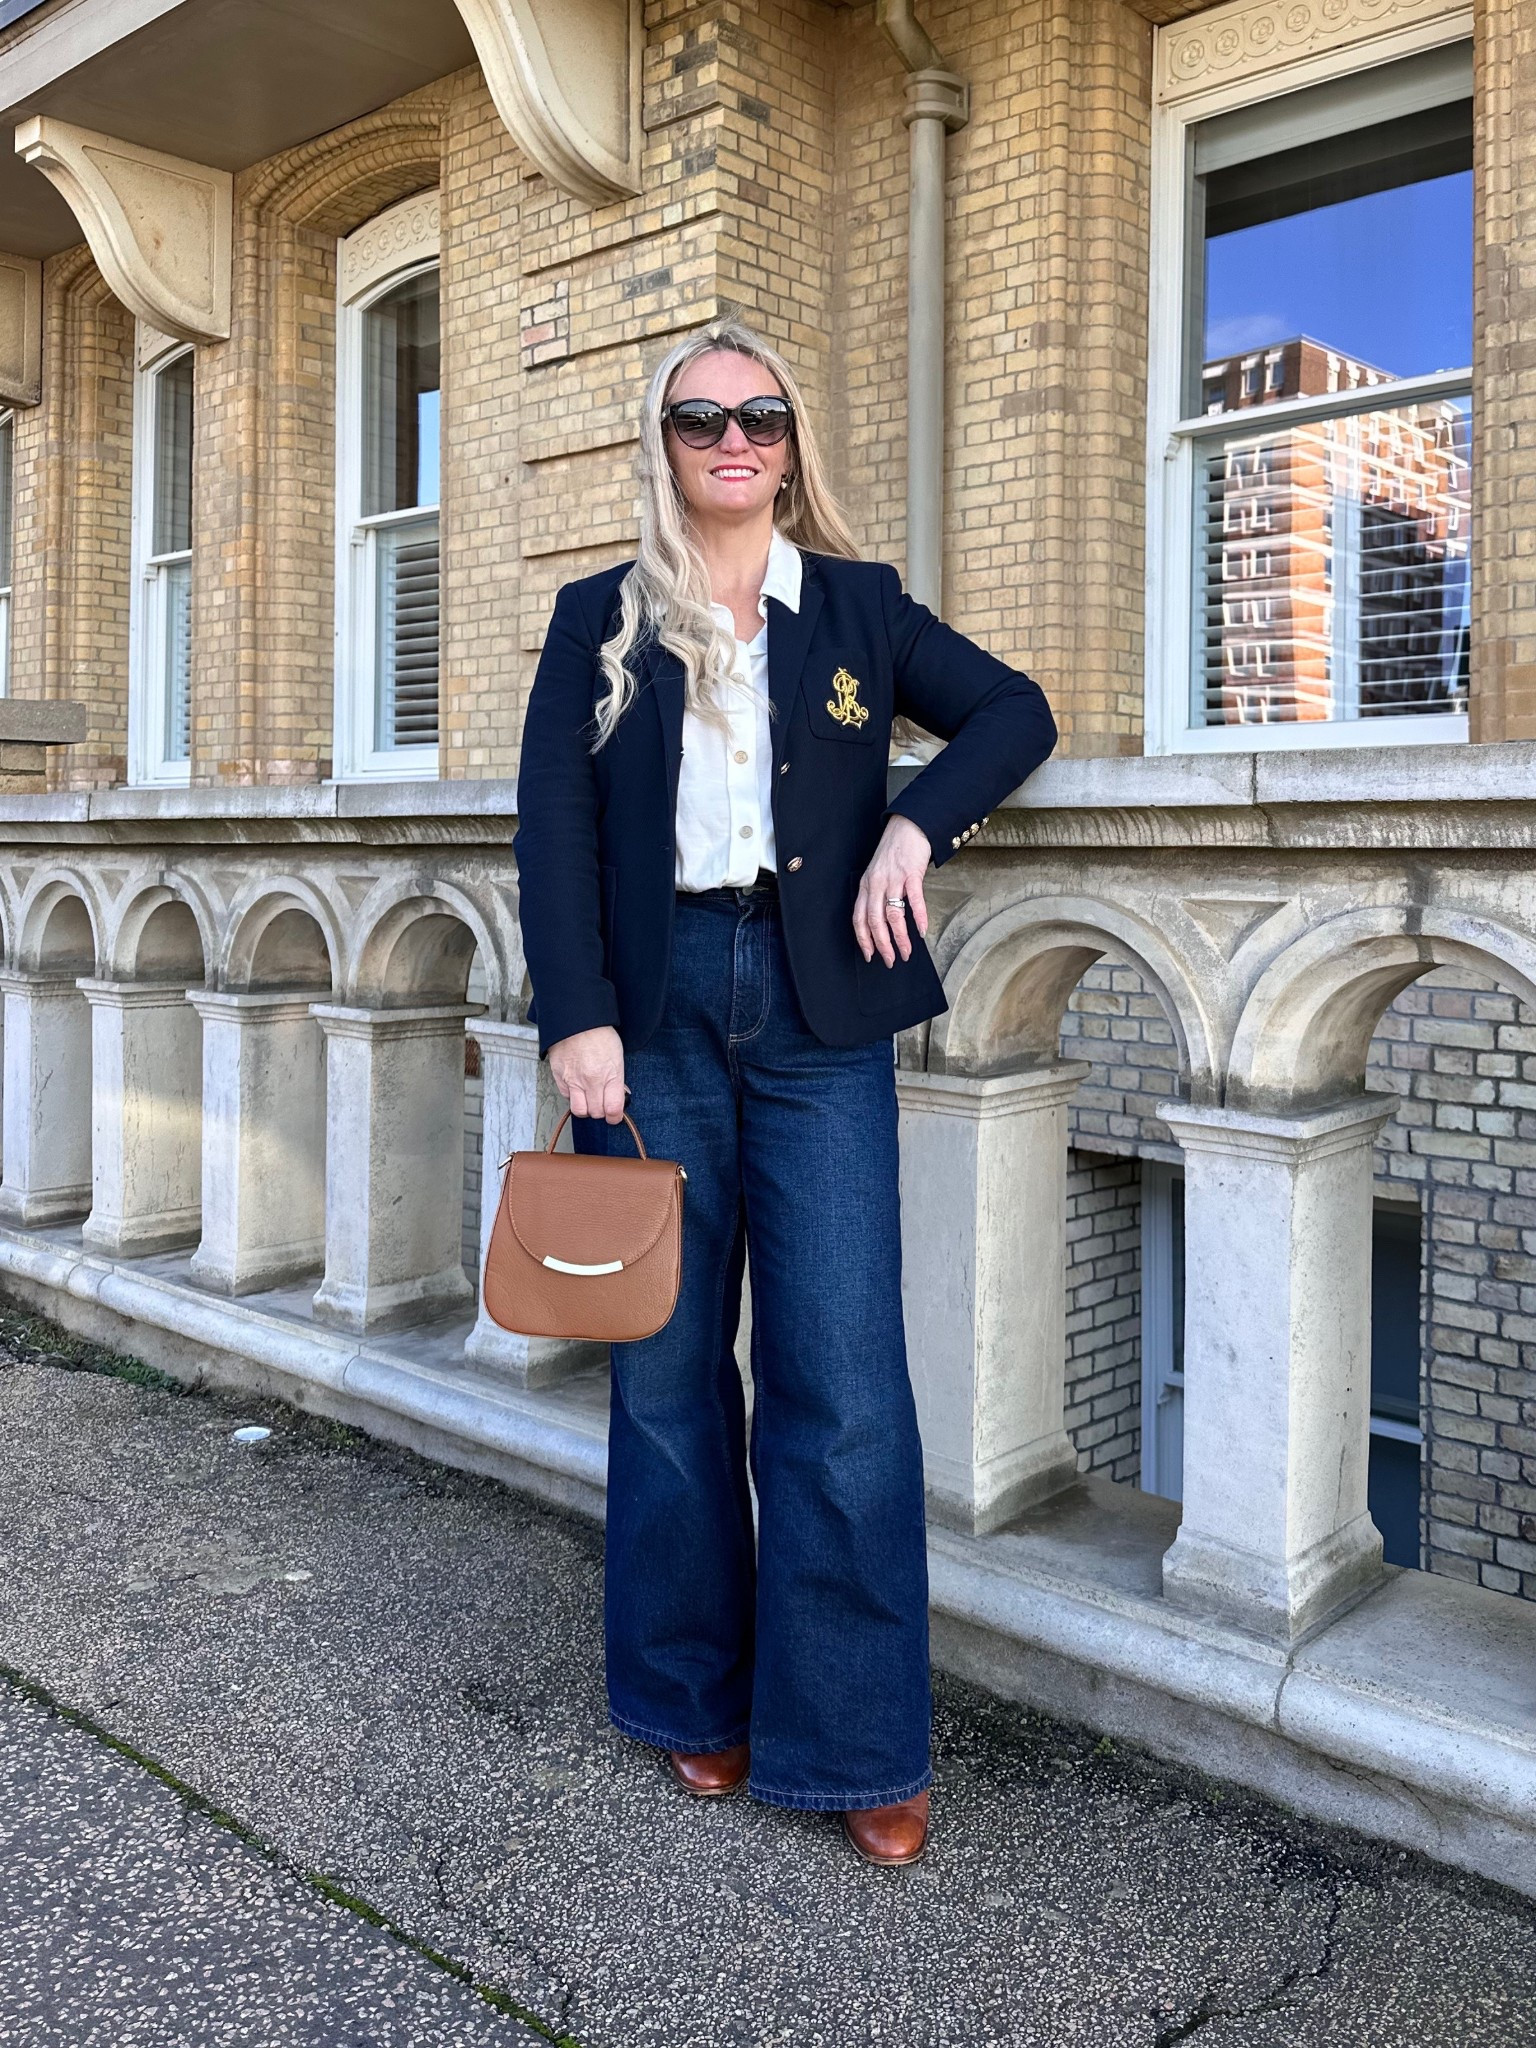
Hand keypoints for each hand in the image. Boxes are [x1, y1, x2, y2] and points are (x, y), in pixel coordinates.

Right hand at [548, 1025, 626, 1122]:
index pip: (613, 1110)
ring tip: (589, 1099)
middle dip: (601, 1111)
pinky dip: (572, 1096)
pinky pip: (566, 1097)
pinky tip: (577, 1087)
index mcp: (610, 1075)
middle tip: (602, 1104)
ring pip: (579, 1111)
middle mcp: (591, 1081)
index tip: (615, 1115)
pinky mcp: (560, 1077)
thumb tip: (619, 1093)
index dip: (615, 1117)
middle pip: (596, 1113)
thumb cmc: (599, 1033)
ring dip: (586, 1108)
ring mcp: (573, 1080)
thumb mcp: (617, 1055)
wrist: (576, 1020)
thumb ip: (617, 1078)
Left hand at [854, 816, 932, 968]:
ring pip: (892, 915)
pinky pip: (914, 901)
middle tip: (890, 961)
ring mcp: (893, 878)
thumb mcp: (878, 872)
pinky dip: (918, 918)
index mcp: (866, 885)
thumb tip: (882, 920)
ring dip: (900, 938)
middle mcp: (876, 883)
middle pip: (874, 921)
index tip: (870, 955)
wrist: (909, 826)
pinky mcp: (911, 873)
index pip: (859, 918)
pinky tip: (922, 931)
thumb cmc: (894, 851)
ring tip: (907, 952)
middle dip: (881, 945)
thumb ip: (878, 894)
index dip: (863, 939)